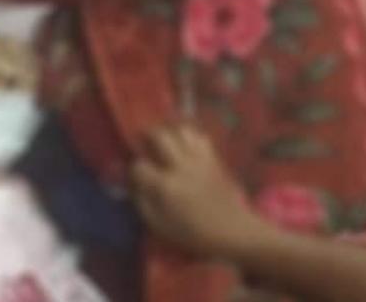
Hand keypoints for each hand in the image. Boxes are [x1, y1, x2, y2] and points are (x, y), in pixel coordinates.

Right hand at [132, 124, 260, 257]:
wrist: (231, 230)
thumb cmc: (192, 233)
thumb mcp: (159, 226)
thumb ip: (142, 201)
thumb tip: (134, 183)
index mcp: (165, 186)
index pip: (139, 165)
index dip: (134, 170)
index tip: (137, 176)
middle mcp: (181, 167)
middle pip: (160, 136)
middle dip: (147, 136)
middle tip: (144, 141)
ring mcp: (199, 160)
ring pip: (181, 130)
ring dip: (171, 133)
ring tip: (167, 143)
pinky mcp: (213, 159)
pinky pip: (200, 137)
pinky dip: (190, 138)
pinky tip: (186, 148)